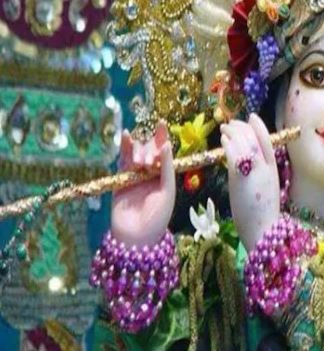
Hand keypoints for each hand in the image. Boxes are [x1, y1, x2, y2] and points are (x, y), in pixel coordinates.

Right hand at [111, 121, 175, 247]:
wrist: (137, 237)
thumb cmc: (157, 216)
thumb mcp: (168, 190)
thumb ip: (166, 167)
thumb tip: (166, 144)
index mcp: (164, 175)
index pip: (164, 151)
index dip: (162, 136)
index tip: (161, 122)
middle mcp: (150, 173)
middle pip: (149, 149)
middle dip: (150, 150)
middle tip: (150, 164)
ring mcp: (134, 175)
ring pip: (135, 153)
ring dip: (139, 151)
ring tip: (141, 164)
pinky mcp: (120, 179)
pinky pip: (122, 160)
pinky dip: (124, 147)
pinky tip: (126, 136)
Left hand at [220, 113, 279, 250]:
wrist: (263, 230)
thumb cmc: (261, 214)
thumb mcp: (264, 189)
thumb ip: (256, 174)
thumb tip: (245, 164)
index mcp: (273, 169)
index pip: (268, 139)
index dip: (259, 126)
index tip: (251, 117)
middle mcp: (266, 167)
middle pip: (254, 137)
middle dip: (241, 127)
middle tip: (230, 124)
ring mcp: (255, 171)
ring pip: (244, 142)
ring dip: (232, 132)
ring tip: (224, 130)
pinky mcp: (241, 177)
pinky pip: (234, 153)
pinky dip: (228, 144)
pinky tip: (222, 141)